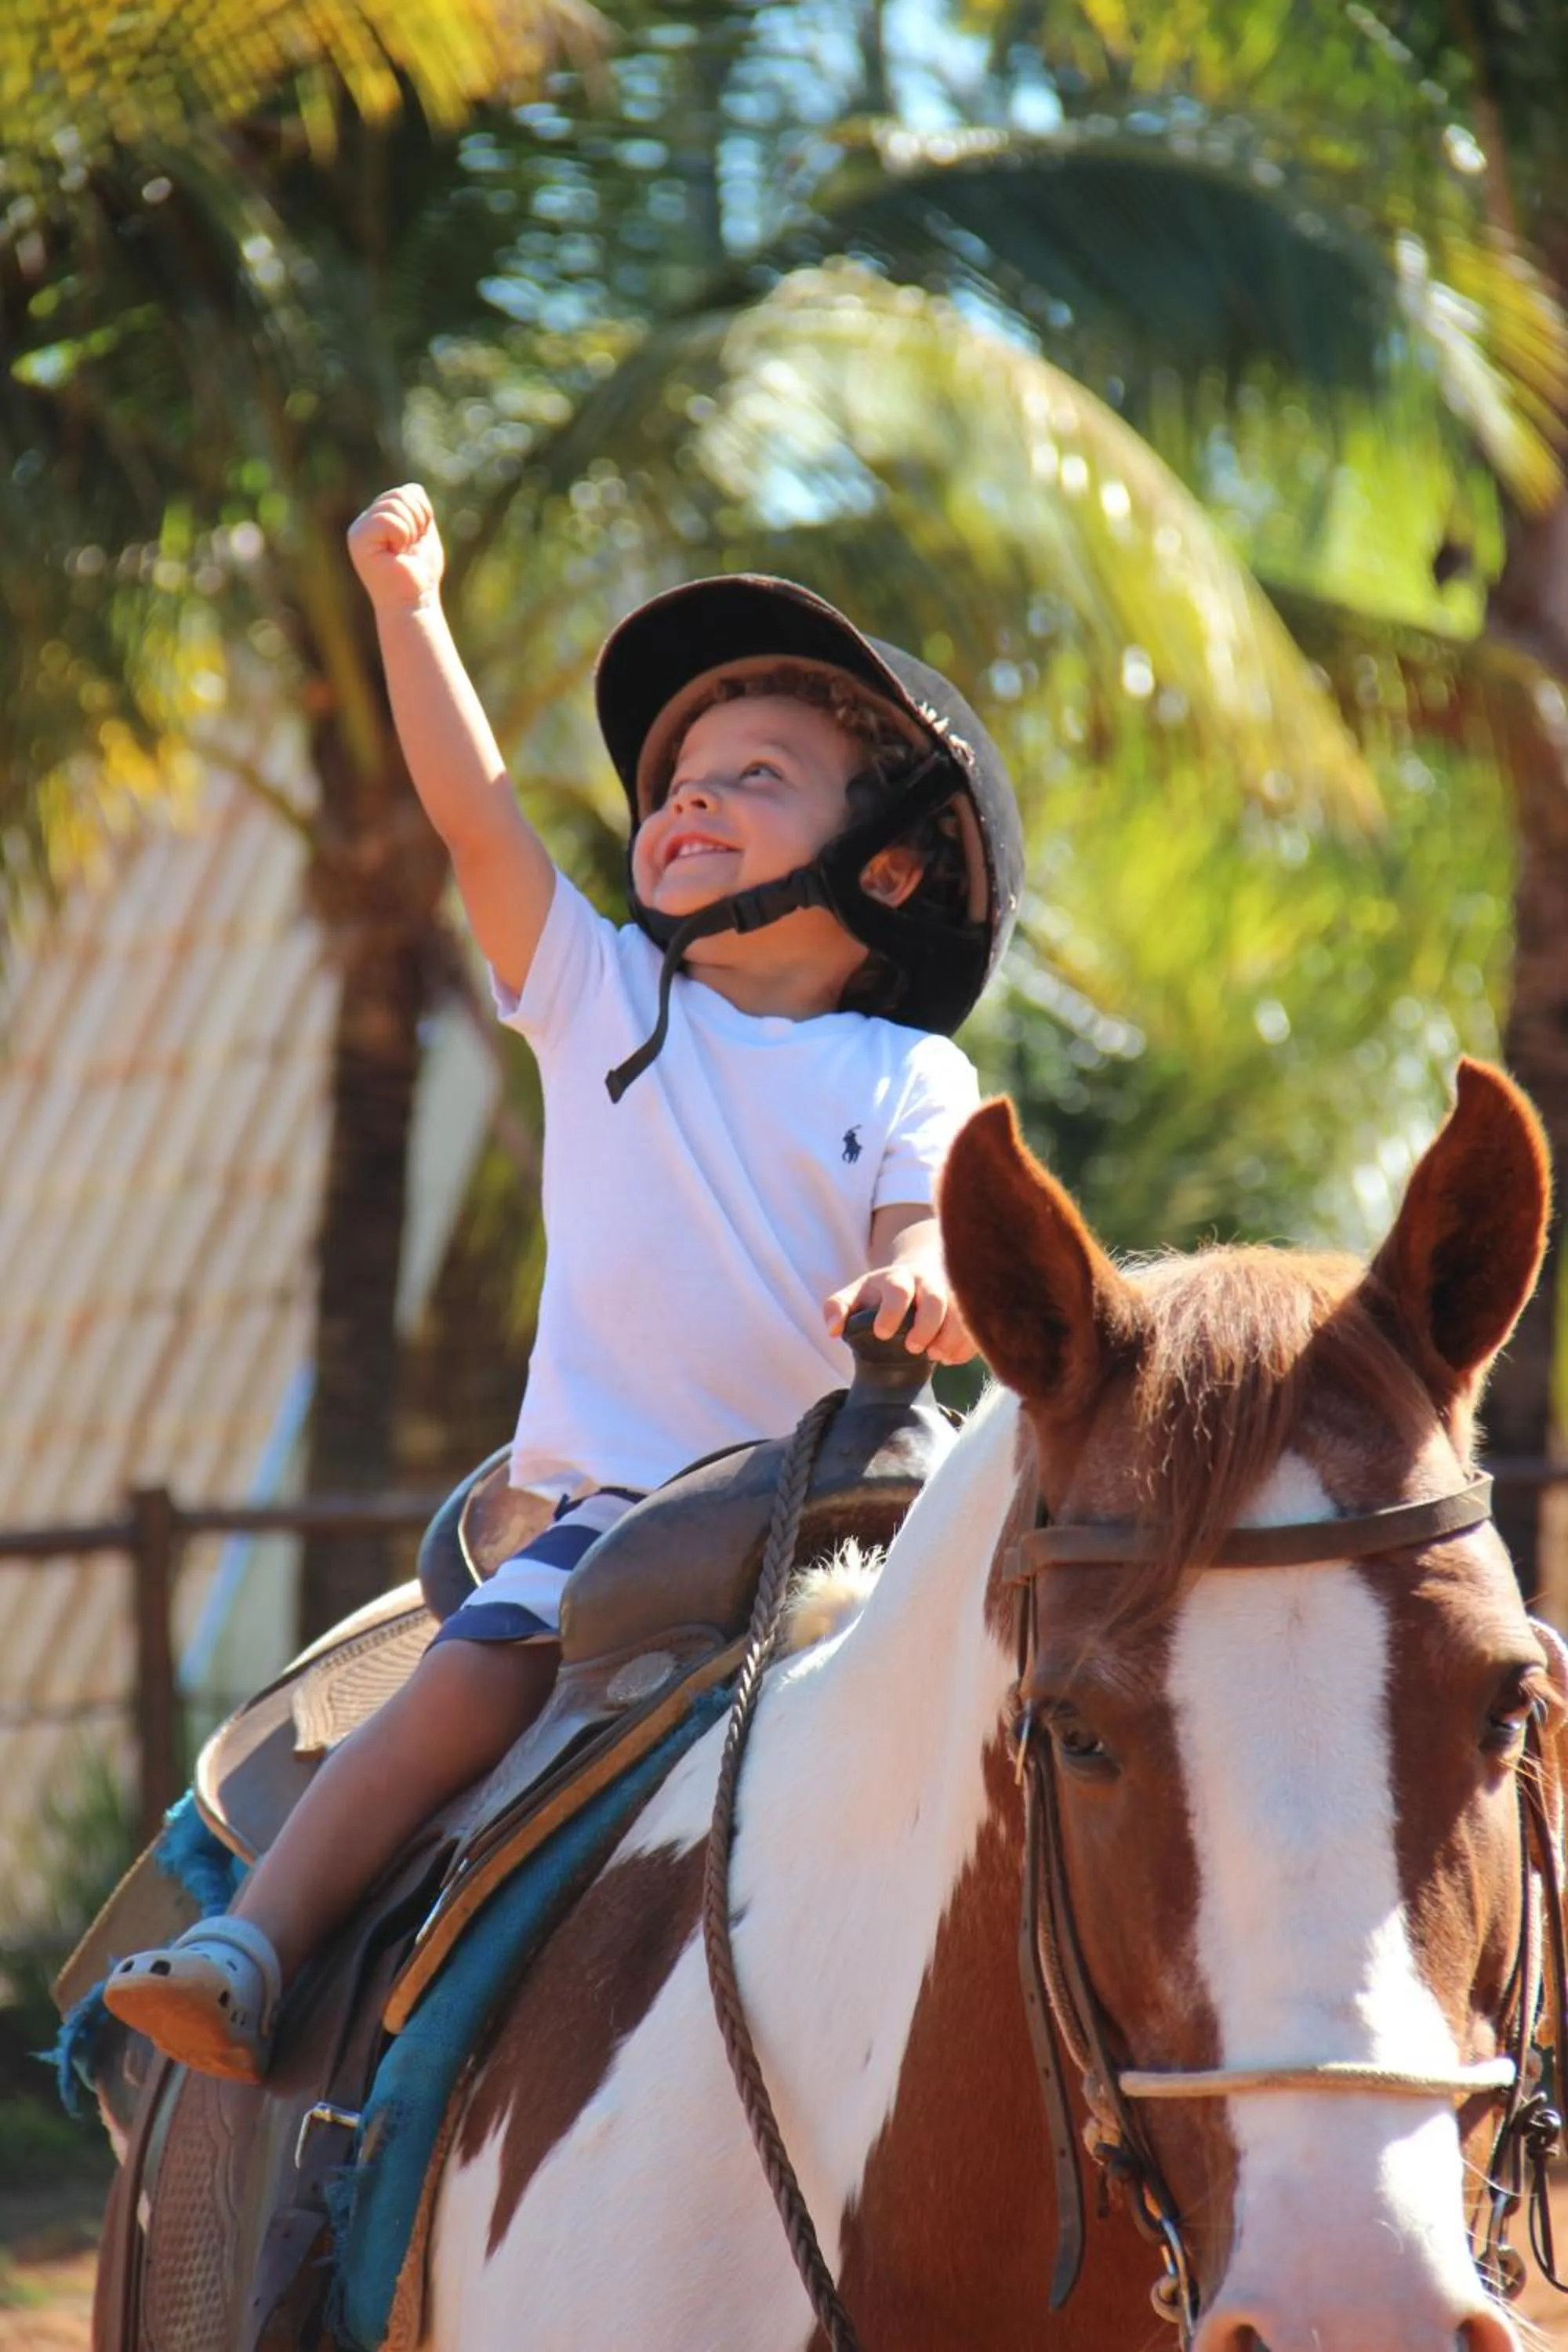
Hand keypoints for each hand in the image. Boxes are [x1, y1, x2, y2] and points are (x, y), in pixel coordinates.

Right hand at [347, 484, 444, 612]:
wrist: (414, 602)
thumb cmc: (419, 574)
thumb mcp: (423, 534)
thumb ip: (417, 510)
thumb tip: (413, 489)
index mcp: (377, 519)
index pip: (407, 492)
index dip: (423, 514)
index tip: (418, 540)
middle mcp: (364, 522)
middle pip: (400, 495)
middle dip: (417, 521)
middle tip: (410, 548)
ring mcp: (358, 530)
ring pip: (395, 505)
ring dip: (410, 531)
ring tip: (402, 552)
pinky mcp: (358, 540)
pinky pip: (388, 519)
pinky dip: (401, 536)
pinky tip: (395, 554)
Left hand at [824, 1260, 976, 1366]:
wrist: (922, 1271)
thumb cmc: (883, 1291)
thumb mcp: (857, 1293)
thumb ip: (837, 1308)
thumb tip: (832, 1331)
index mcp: (898, 1278)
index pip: (897, 1290)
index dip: (891, 1312)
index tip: (882, 1334)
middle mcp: (929, 1282)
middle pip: (936, 1299)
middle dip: (926, 1327)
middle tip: (913, 1349)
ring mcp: (953, 1294)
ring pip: (961, 1313)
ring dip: (951, 1339)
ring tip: (935, 1357)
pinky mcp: (970, 1308)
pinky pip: (976, 1327)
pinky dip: (966, 1346)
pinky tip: (950, 1358)